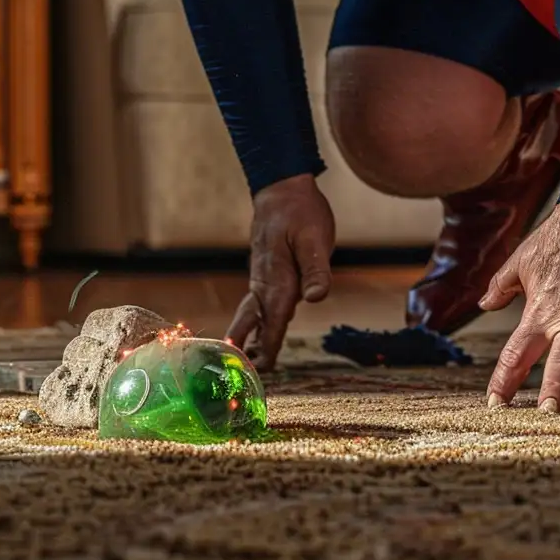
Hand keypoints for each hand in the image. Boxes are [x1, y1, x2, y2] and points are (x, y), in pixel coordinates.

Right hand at [227, 174, 335, 369]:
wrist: (281, 188)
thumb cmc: (301, 212)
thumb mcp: (315, 237)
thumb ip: (316, 269)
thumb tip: (315, 297)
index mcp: (279, 278)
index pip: (274, 319)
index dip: (269, 343)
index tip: (262, 368)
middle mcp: (267, 281)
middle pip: (256, 320)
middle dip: (251, 345)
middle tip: (245, 372)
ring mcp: (264, 277)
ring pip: (253, 312)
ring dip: (248, 335)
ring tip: (243, 358)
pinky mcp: (266, 273)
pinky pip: (257, 302)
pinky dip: (253, 320)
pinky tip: (253, 330)